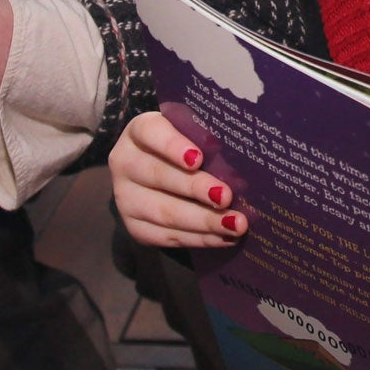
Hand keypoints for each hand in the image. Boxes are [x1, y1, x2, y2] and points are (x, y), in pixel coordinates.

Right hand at [109, 111, 243, 248]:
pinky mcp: (135, 227)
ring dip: (203, 220)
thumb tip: (244, 155)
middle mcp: (126, 162)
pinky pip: (167, 236)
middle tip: (226, 197)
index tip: (198, 159)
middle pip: (158, 175)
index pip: (151, 132)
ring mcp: (126, 198)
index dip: (173, 146)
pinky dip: (199, 238)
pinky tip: (224, 237)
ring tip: (235, 224)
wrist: (163, 174)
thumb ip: (207, 139)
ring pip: (164, 212)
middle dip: (195, 188)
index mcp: (139, 131)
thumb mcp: (193, 134)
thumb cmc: (188, 147)